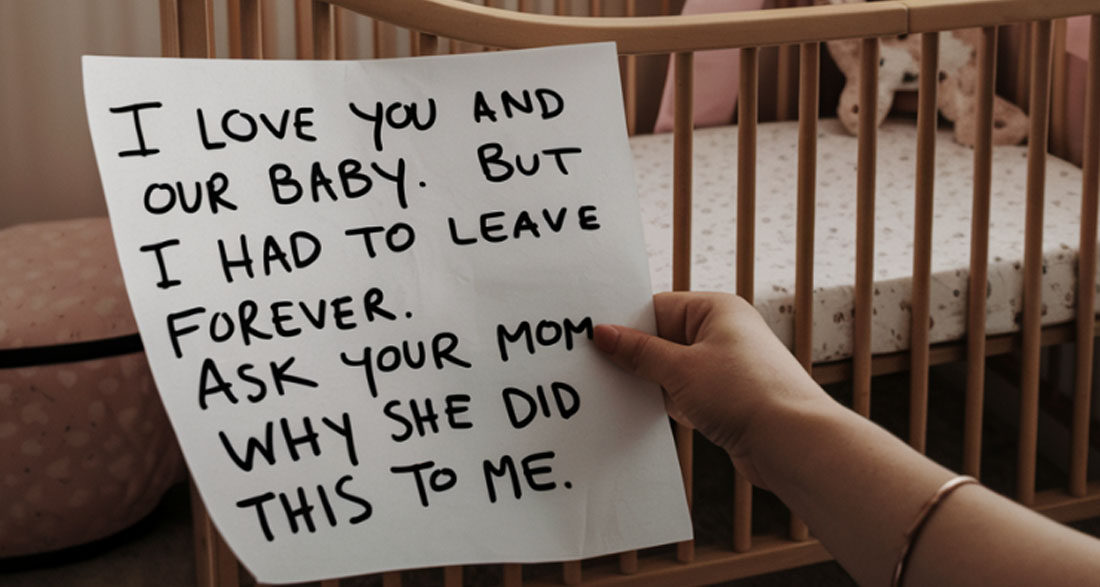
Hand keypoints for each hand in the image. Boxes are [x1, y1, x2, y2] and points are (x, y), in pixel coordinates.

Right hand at [593, 292, 830, 485]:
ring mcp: (725, 366)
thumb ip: (639, 352)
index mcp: (716, 309)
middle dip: (635, 356)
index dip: (625, 324)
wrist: (793, 444)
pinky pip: (684, 392)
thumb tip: (603, 333)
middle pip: (663, 338)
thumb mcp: (681, 369)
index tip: (592, 339)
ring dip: (650, 382)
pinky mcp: (726, 397)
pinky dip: (666, 401)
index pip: (657, 307)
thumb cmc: (747, 394)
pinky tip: (643, 412)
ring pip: (671, 368)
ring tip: (617, 392)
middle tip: (596, 367)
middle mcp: (723, 332)